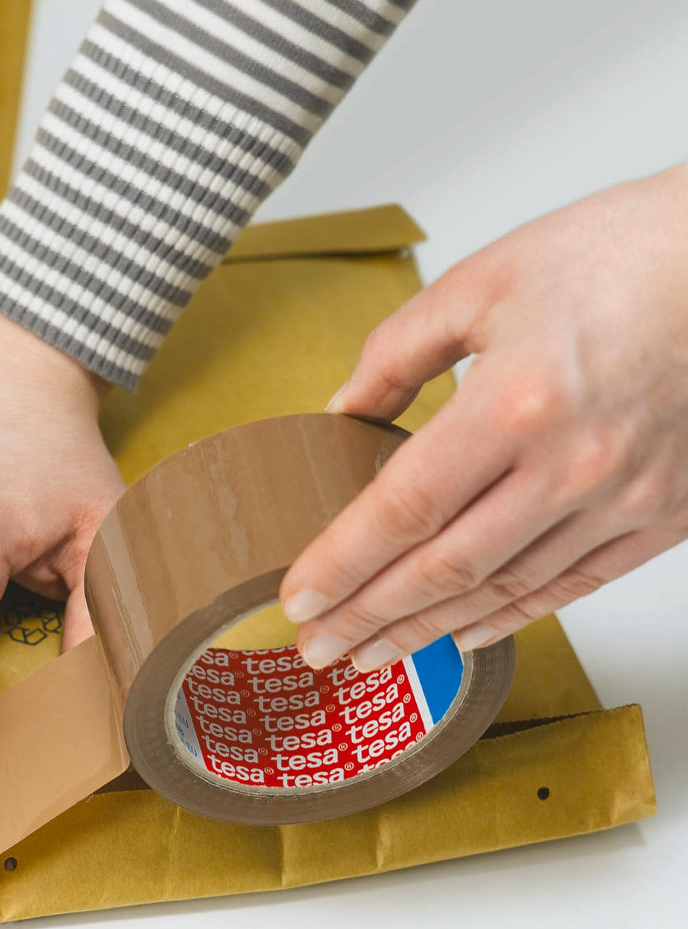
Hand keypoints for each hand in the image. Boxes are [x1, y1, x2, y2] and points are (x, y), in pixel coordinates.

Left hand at [280, 164, 687, 673]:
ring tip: (372, 651)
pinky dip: (511, 617)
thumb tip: (343, 413)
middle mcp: (574, 465)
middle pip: (444, 568)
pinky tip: (462, 634)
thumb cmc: (620, 255)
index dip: (343, 564)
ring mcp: (625, 498)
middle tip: (318, 646)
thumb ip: (397, 354)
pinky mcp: (666, 514)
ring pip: (504, 589)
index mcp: (517, 402)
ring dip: (429, 629)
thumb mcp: (482, 282)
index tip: (300, 597)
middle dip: (368, 616)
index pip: (403, 510)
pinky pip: (573, 586)